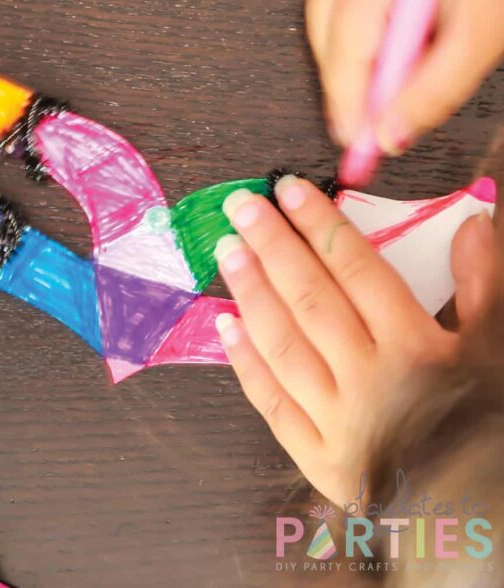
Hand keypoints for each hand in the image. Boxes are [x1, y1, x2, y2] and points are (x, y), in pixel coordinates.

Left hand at [213, 177, 494, 504]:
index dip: (320, 224)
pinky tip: (224, 324)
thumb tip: (473, 222)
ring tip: (226, 250)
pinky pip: (271, 403)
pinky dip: (244, 362)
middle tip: (239, 207)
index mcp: (416, 348)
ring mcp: (336, 422)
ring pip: (283, 343)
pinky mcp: (315, 458)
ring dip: (250, 292)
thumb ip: (482, 284)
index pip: (356, 269)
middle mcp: (370, 379)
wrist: (472, 511)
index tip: (288, 189)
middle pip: (310, 298)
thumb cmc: (481, 422)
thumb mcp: (493, 349)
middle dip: (273, 245)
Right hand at [306, 0, 503, 153]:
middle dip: (350, 87)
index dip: (349, 105)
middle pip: (328, 39)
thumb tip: (388, 137)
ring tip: (393, 81)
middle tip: (373, 125)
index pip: (346, 50)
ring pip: (327, 25)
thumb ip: (434, 92)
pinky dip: (360, 38)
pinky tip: (389, 49)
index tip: (357, 143)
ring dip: (355, 64)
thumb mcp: (482, 30)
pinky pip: (339, 5)